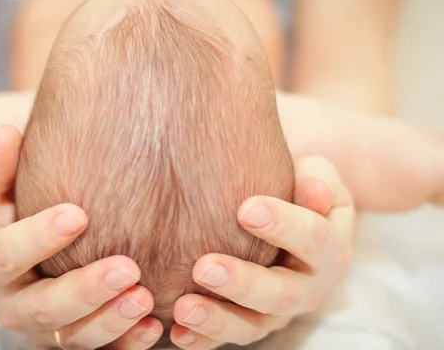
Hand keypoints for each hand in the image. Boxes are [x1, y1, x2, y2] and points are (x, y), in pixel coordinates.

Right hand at [0, 126, 163, 348]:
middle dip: (84, 290)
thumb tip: (8, 133)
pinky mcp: (70, 336)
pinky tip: (154, 327)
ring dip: (110, 321)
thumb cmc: (8, 203)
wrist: (16, 241)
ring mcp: (41, 326)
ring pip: (71, 337)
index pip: (4, 255)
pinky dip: (125, 344)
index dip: (38, 237)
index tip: (78, 214)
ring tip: (146, 298)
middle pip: (41, 306)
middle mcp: (9, 301)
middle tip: (127, 266)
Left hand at [170, 156, 354, 348]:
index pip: (314, 239)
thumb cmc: (296, 187)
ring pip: (253, 324)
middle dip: (243, 284)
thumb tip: (315, 191)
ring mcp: (278, 311)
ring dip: (218, 319)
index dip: (284, 226)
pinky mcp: (249, 321)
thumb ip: (316, 179)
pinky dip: (203, 339)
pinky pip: (227, 337)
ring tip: (184, 308)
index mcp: (330, 249)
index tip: (246, 209)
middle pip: (282, 294)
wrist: (286, 211)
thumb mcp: (315, 174)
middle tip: (204, 268)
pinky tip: (176, 332)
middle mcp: (309, 287)